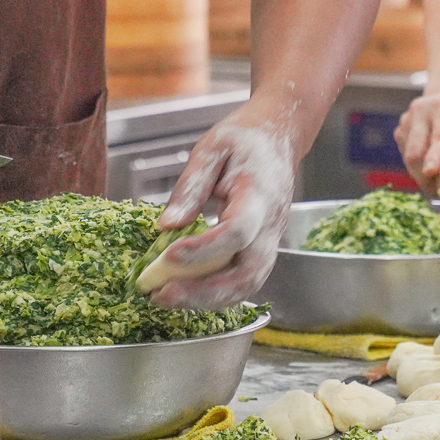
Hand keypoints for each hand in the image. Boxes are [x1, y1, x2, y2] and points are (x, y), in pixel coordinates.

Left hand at [151, 103, 295, 310]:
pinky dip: (214, 295)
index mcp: (259, 195)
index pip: (237, 232)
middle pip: (245, 274)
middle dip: (202, 292)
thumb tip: (167, 226)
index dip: (203, 249)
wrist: (279, 139)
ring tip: (165, 297)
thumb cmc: (246, 140)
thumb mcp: (212, 149)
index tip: (168, 256)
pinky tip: (184, 292)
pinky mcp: (261, 251)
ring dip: (206, 301)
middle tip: (161, 294)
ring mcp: (269, 243)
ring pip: (246, 287)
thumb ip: (190, 187)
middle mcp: (270, 227)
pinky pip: (242, 283)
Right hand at [393, 89, 439, 194]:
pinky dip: (418, 166)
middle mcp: (421, 110)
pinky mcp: (401, 129)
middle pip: (416, 153)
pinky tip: (434, 161)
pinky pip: (406, 155)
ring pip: (408, 158)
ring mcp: (407, 119)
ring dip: (423, 174)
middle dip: (426, 178)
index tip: (431, 172)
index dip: (435, 157)